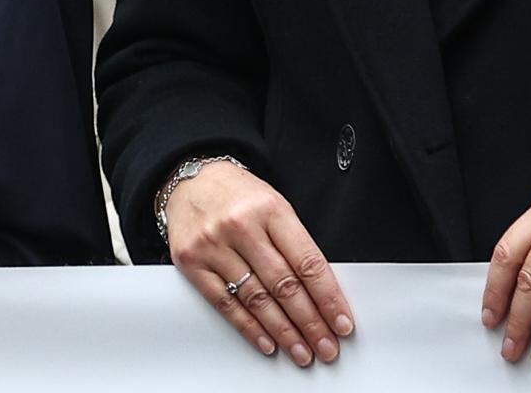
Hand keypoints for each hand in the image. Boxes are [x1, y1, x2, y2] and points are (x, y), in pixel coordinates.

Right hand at [163, 161, 353, 366]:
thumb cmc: (236, 194)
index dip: (328, 298)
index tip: (341, 323)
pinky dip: (249, 327)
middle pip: (284, 285)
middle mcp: (240, 226)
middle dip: (310, 322)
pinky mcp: (191, 262)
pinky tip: (266, 341)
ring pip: (256, 299)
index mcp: (270, 209)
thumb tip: (320, 293)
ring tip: (301, 351)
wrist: (188, 179)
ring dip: (283, 332)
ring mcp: (213, 245)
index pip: (306, 262)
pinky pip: (225, 303)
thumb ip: (293, 242)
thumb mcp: (273, 204)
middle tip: (326, 347)